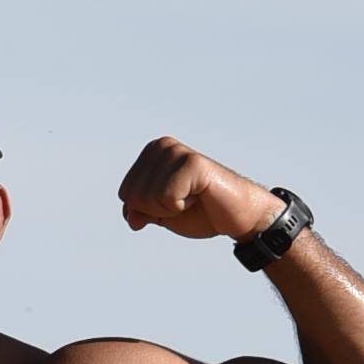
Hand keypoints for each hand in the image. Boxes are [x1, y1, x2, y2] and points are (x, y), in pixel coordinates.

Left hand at [115, 138, 278, 246]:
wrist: (237, 215)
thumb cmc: (201, 211)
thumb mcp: (160, 213)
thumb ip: (140, 212)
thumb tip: (130, 217)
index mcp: (151, 154)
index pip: (125, 194)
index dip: (148, 210)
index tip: (175, 202)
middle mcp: (161, 146)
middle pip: (133, 196)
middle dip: (157, 211)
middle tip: (186, 202)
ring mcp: (177, 152)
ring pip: (148, 199)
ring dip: (171, 210)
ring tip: (194, 198)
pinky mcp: (192, 163)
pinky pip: (167, 198)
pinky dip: (182, 208)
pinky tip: (200, 196)